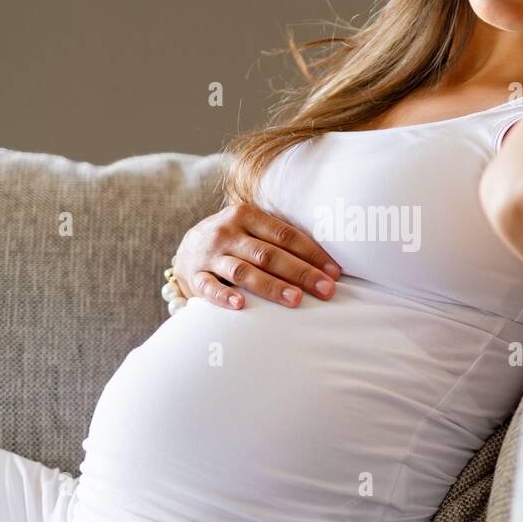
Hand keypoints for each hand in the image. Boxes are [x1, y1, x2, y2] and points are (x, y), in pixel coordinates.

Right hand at [172, 204, 341, 309]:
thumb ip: (281, 238)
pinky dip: (224, 296)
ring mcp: (210, 255)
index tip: (334, 272)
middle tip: (326, 290)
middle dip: (301, 273)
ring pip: (243, 271)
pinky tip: (240, 305)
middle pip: (269, 254)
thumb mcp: (252, 228)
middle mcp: (228, 233)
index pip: (285, 235)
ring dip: (271, 286)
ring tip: (295, 299)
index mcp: (246, 215)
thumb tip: (327, 262)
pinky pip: (209, 287)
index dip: (312, 254)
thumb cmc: (235, 240)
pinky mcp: (196, 276)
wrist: (188, 248)